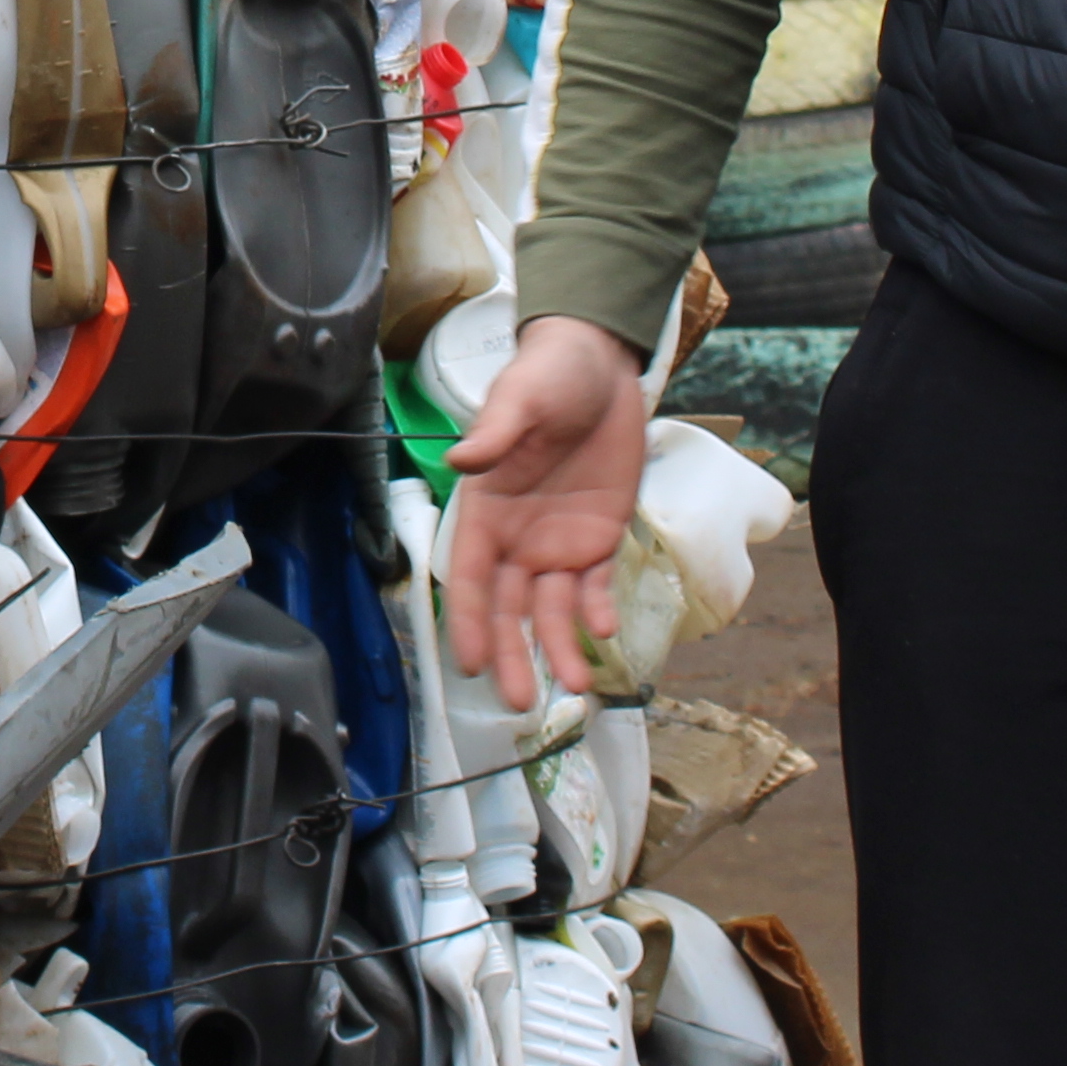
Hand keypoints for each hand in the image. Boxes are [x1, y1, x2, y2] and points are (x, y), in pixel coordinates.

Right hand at [447, 309, 660, 709]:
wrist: (601, 363)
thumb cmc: (549, 374)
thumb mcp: (521, 398)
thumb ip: (495, 433)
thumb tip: (461, 459)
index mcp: (488, 508)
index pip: (473, 576)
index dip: (471, 620)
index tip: (471, 662)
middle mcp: (520, 535)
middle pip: (511, 608)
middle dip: (513, 655)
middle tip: (518, 702)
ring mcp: (561, 540)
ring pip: (554, 609)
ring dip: (559, 648)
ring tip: (575, 688)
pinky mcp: (601, 536)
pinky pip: (597, 586)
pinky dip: (599, 612)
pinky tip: (605, 633)